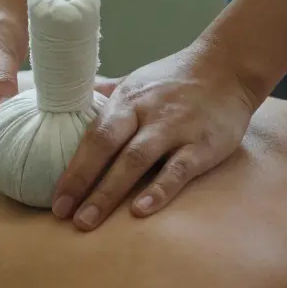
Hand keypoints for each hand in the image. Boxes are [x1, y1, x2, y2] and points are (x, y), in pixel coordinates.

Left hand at [51, 40, 258, 230]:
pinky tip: (141, 212)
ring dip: (109, 192)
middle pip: (106, 147)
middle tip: (63, 214)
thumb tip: (72, 102)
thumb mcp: (138, 80)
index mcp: (127, 100)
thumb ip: (106, 95)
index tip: (56, 198)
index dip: (72, 167)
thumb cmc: (177, 79)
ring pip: (135, 161)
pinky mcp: (203, 144)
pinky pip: (178, 169)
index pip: (92, 135)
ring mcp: (175, 128)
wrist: (230, 66)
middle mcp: (146, 113)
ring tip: (88, 221)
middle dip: (81, 182)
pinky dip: (159, 191)